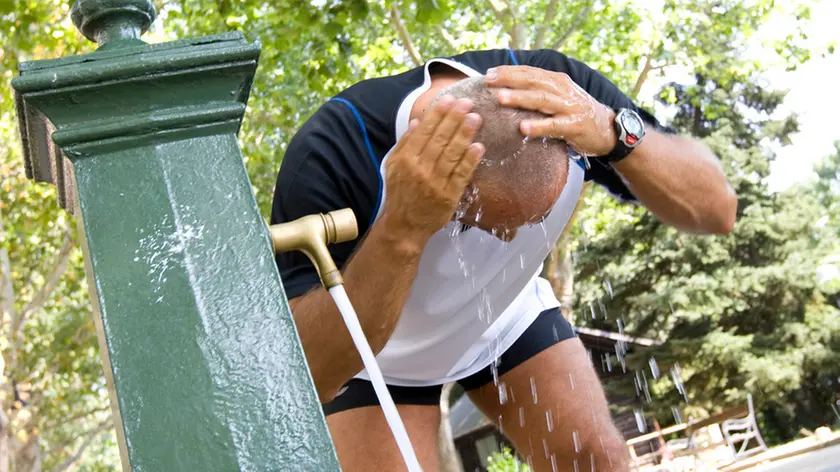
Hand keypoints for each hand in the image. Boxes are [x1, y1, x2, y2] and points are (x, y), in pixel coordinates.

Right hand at [380, 95, 484, 248]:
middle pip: (440, 139)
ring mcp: (435, 183)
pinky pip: (461, 175)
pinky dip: (470, 160)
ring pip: (451, 154)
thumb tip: (417, 120)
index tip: (449, 99)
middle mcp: (419, 169)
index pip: (424, 131)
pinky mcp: (448, 196)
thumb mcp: (394, 166)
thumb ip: (405, 143)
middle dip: (455, 118)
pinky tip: (478, 147)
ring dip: (464, 134)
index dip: (438, 114)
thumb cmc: (400, 193)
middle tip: (468, 103)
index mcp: (406, 159)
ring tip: (476, 118)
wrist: (404, 226)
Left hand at [485, 65, 616, 155]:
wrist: (606, 128)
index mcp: (556, 81)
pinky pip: (554, 126)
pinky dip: (539, 126)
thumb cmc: (575, 112)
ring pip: (541, 100)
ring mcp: (569, 107)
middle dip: (509, 80)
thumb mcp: (558, 96)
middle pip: (533, 81)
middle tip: (489, 80)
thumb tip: (506, 87)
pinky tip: (523, 128)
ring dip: (520, 98)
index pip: (530, 72)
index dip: (509, 71)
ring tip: (501, 98)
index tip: (488, 73)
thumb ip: (538, 90)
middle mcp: (562, 90)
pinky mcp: (574, 126)